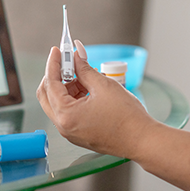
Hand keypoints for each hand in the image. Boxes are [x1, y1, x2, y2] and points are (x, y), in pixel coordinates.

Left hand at [36, 40, 152, 158]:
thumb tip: (76, 57)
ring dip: (67, 86)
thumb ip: (85, 69)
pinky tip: (89, 88)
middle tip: (68, 61)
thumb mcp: (104, 86)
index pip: (50, 84)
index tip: (58, 50)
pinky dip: (74, 97)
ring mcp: (71, 132)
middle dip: (57, 75)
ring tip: (85, 74)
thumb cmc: (126, 117)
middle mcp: (64, 126)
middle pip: (48, 95)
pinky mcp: (79, 133)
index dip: (54, 63)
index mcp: (66, 115)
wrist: (141, 139)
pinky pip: (69, 112)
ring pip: (59, 103)